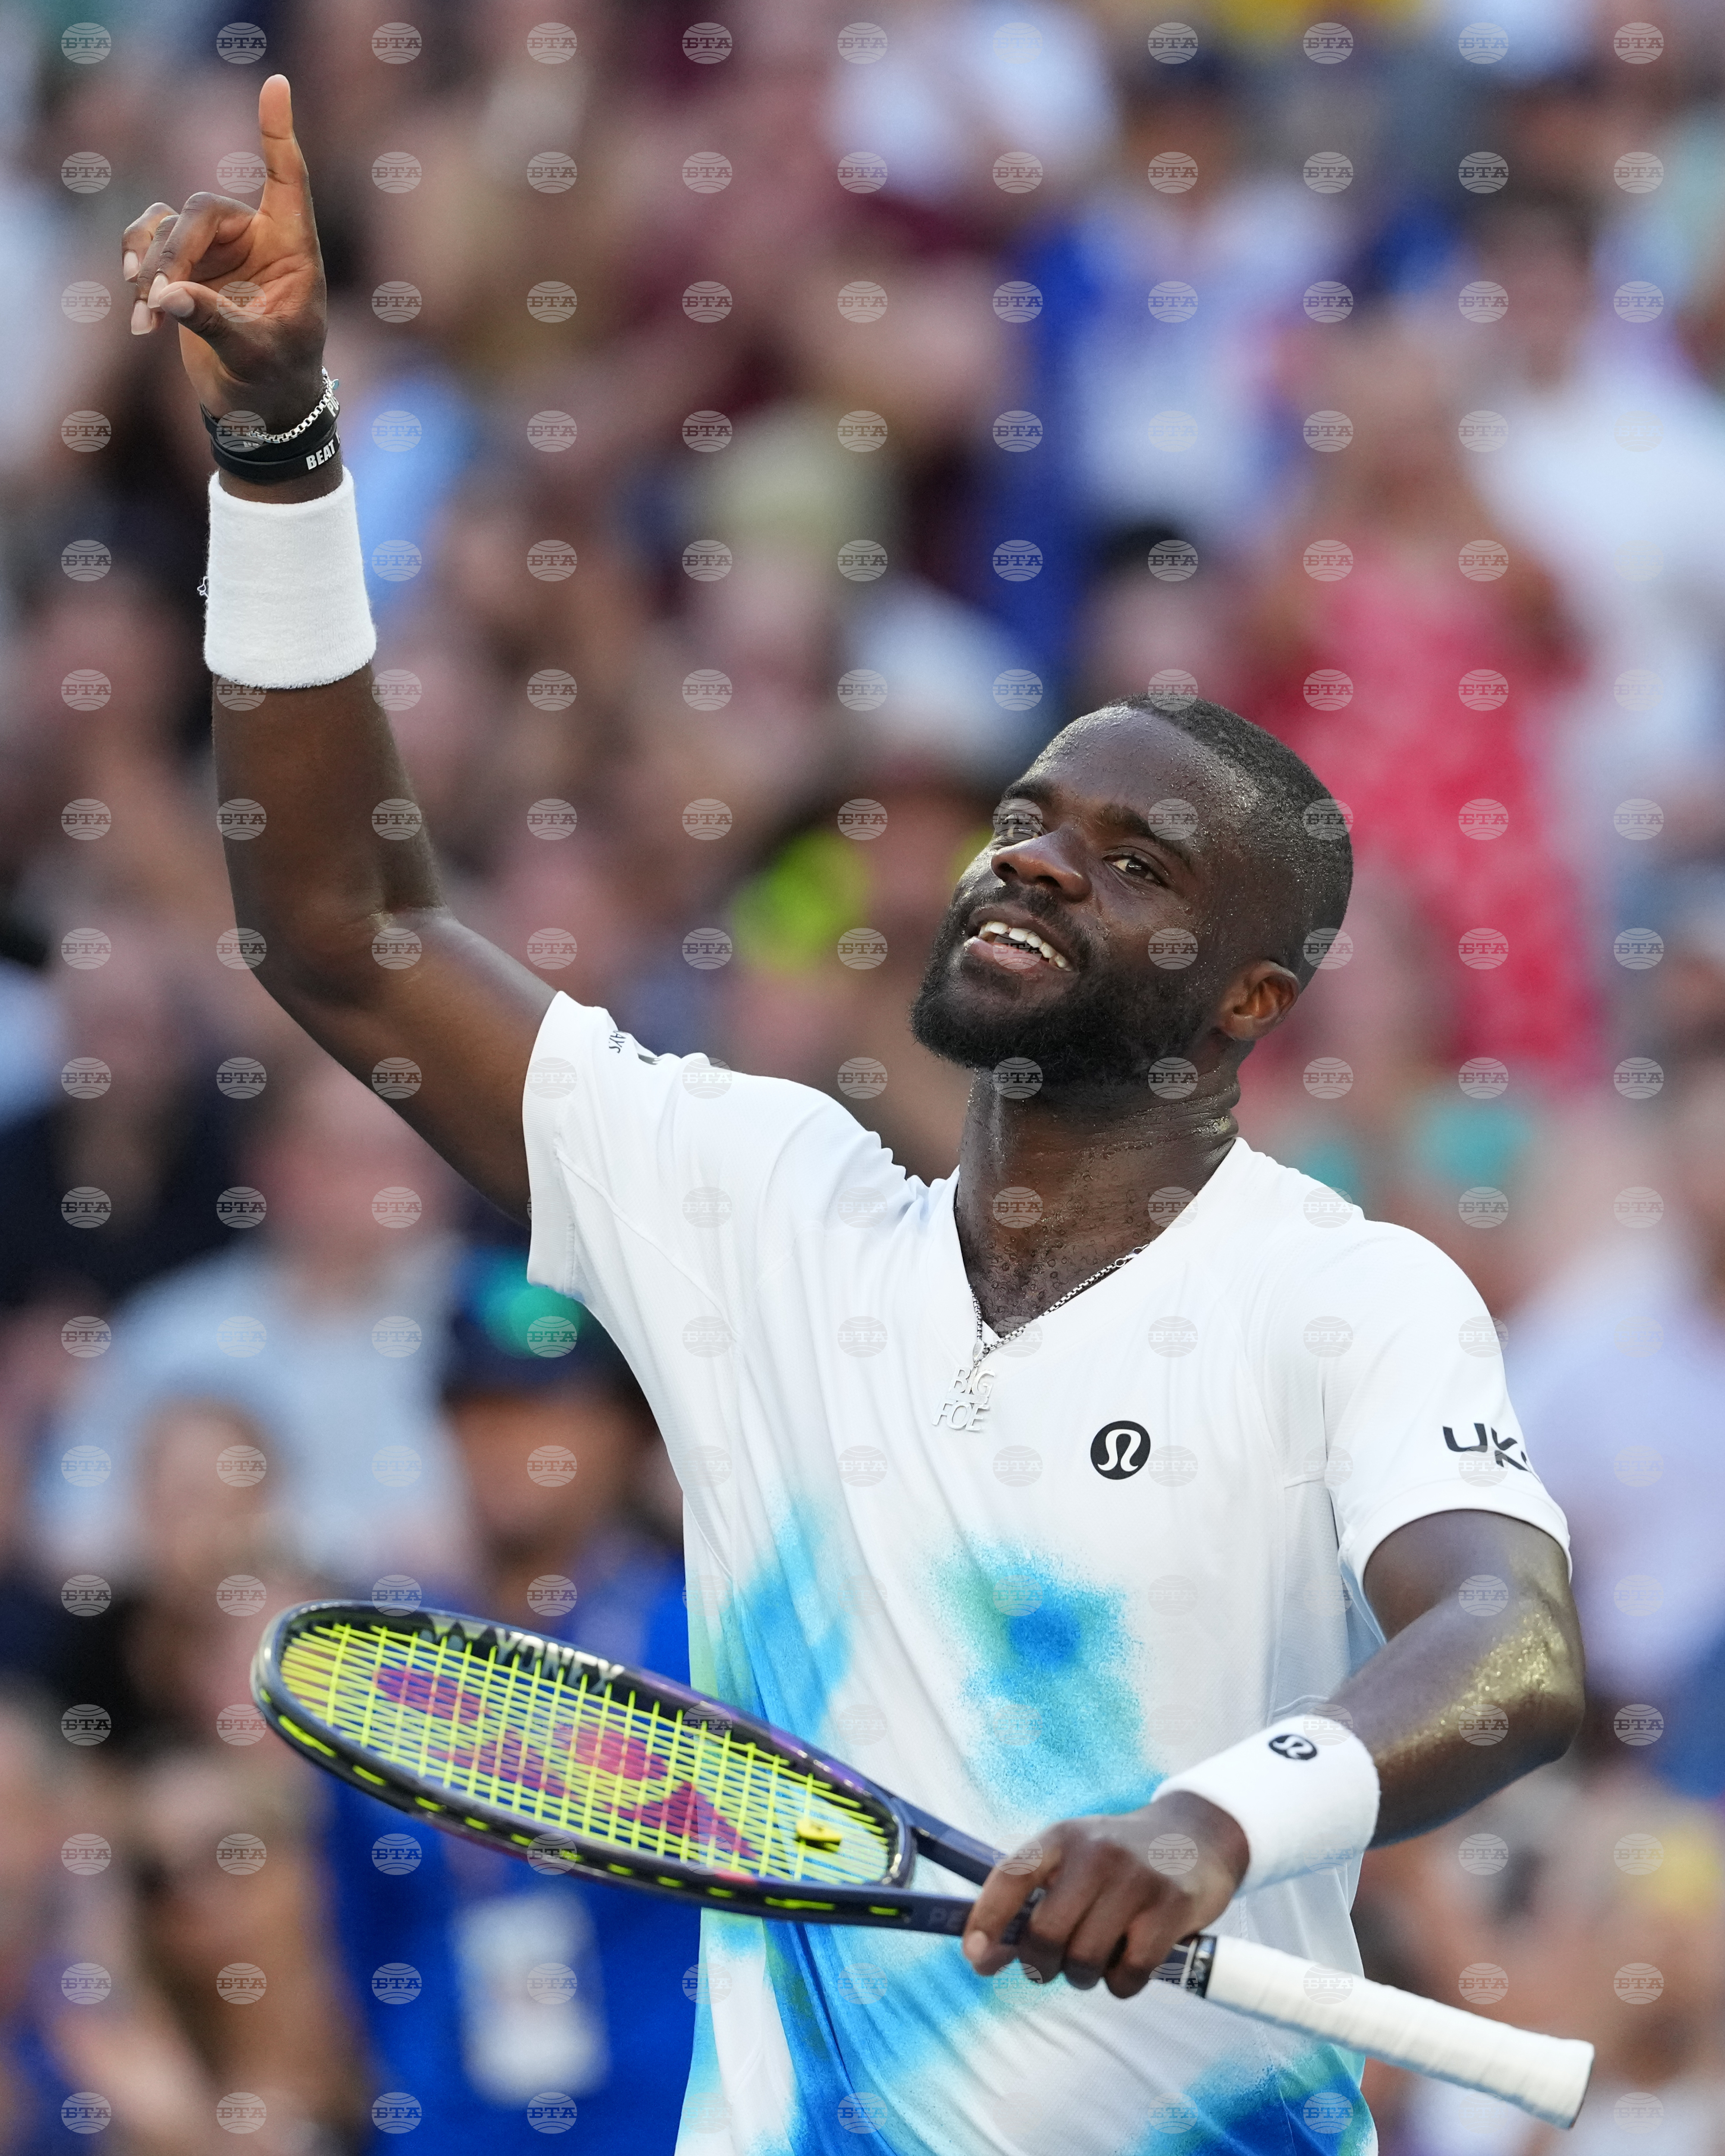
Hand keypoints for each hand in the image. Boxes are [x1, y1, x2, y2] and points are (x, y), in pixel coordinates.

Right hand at [123, 73, 324, 429]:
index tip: (277, 85)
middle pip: (201, 213)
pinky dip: (137, 265)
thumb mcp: (252, 356)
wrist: (260, 410)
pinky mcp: (187, 264)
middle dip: (173, 256)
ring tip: (148, 315)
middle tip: (158, 302)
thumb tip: (164, 296)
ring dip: (149, 266)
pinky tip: (142, 310)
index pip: (288, 180)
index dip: (279, 133)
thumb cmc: (275, 381)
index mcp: (293, 251)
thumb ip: (213, 323)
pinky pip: (149, 239)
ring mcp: (219, 249)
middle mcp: (256, 239)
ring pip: (169, 226)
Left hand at [962, 1790, 1247, 1997]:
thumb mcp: (1072, 1863)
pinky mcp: (1170, 1908)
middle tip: (1052, 1965)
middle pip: (1045, 1934)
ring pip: (1084, 1961)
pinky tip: (1130, 1961)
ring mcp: (1135, 1879)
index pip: (1011, 1877)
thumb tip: (984, 1959)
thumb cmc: (1117, 1862)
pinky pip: (1128, 1975)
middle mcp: (1094, 1853)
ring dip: (1083, 1975)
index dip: (986, 1919)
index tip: (975, 1957)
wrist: (1195, 1837)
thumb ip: (1030, 1905)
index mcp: (1061, 1838)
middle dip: (1040, 1965)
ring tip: (1096, 1957)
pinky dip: (1121, 1983)